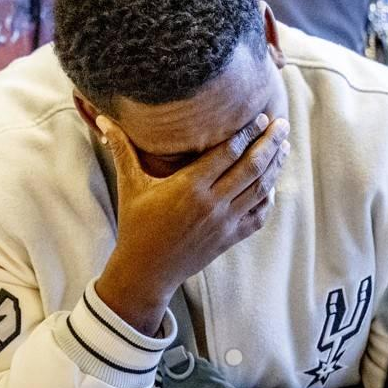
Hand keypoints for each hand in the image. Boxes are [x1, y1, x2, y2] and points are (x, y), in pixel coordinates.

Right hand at [92, 112, 289, 334]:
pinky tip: (272, 183)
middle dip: (271, 144)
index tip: (260, 117)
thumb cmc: (136, 225)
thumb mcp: (129, 185)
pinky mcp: (230, 237)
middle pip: (252, 167)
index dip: (247, 133)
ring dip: (275, 167)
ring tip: (284, 147)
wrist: (146, 270)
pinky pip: (259, 216)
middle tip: (283, 125)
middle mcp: (212, 203)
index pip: (228, 153)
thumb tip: (103, 119)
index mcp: (189, 187)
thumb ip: (121, 149)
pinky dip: (269, 198)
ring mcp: (224, 222)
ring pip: (260, 190)